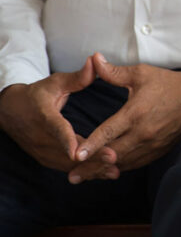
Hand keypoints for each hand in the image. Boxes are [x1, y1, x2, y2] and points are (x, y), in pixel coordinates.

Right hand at [0, 57, 116, 173]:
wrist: (9, 112)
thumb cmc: (37, 94)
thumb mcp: (55, 83)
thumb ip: (77, 77)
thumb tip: (95, 61)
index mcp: (44, 117)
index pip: (57, 130)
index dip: (67, 141)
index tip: (79, 152)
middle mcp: (41, 138)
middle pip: (66, 152)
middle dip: (90, 158)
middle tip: (114, 159)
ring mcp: (42, 151)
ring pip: (67, 164)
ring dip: (90, 168)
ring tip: (114, 171)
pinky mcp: (46, 159)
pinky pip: (66, 168)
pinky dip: (85, 171)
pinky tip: (104, 174)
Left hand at [68, 53, 180, 182]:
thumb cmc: (167, 83)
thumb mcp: (140, 73)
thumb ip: (114, 72)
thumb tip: (93, 59)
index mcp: (135, 113)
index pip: (108, 132)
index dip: (91, 145)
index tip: (76, 156)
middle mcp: (143, 132)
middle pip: (112, 154)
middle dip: (91, 166)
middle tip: (72, 176)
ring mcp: (152, 143)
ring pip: (124, 162)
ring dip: (104, 170)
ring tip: (85, 178)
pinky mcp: (158, 149)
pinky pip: (136, 163)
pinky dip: (121, 167)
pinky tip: (108, 170)